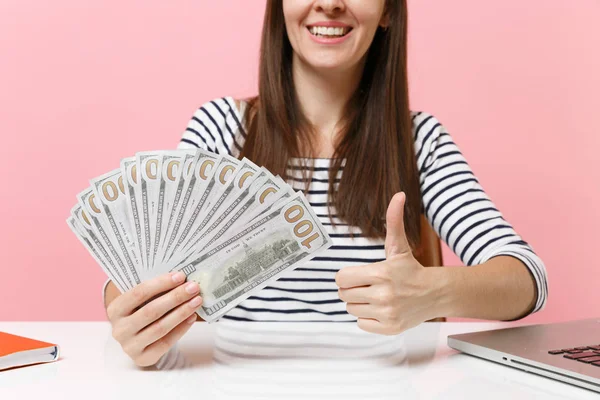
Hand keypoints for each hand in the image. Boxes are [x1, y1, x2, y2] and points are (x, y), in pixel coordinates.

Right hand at [106, 272, 202, 366]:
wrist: (136, 339)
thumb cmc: (141, 312)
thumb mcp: (141, 300)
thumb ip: (156, 290)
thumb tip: (182, 279)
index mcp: (115, 309)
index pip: (138, 293)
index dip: (161, 284)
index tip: (180, 276)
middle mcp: (119, 329)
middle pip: (151, 311)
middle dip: (176, 297)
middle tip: (194, 287)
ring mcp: (130, 346)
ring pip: (160, 327)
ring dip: (181, 312)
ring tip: (197, 301)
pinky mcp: (142, 358)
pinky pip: (166, 342)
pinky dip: (181, 328)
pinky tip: (192, 317)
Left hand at [336, 192, 442, 334]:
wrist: (436, 294)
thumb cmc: (411, 269)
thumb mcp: (399, 246)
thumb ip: (394, 220)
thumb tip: (399, 194)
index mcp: (381, 273)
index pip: (341, 279)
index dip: (346, 276)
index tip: (358, 275)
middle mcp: (383, 295)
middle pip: (344, 294)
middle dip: (353, 289)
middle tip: (369, 285)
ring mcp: (387, 313)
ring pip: (351, 309)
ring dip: (360, 303)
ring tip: (376, 296)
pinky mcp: (390, 328)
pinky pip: (361, 323)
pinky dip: (367, 318)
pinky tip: (381, 309)